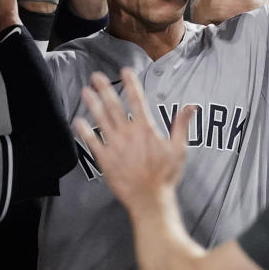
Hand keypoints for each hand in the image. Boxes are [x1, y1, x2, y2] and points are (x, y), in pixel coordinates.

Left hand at [73, 70, 194, 213]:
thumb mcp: (179, 148)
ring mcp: (114, 146)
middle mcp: (128, 134)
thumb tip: (191, 106)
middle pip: (114, 106)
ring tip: (84, 91)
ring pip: (101, 120)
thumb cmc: (166, 175)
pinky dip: (84, 131)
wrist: (150, 199)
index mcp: (146, 129)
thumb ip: (182, 125)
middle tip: (96, 76)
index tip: (125, 70)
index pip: (137, 100)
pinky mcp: (104, 160)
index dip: (131, 84)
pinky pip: (91, 142)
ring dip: (92, 104)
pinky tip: (77, 121)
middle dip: (105, 89)